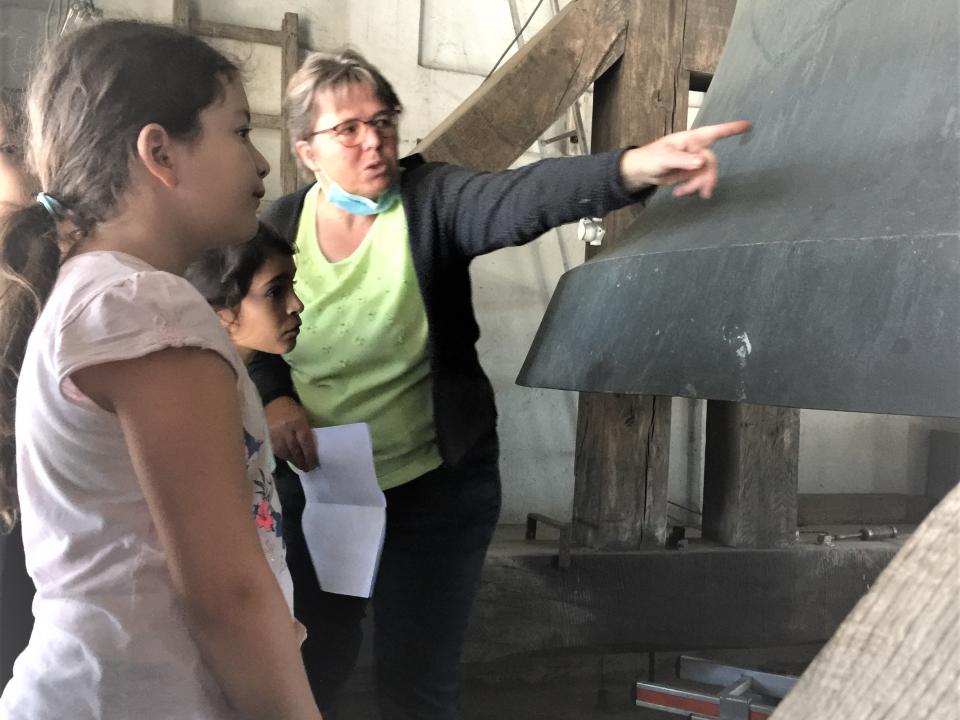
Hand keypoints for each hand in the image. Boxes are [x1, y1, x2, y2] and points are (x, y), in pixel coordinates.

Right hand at [264, 396, 318, 470]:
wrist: (274, 400)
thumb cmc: (292, 409)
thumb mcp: (303, 417)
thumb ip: (306, 431)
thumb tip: (310, 450)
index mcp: (298, 422)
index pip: (306, 442)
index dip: (310, 455)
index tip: (315, 464)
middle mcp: (286, 429)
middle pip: (295, 449)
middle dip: (302, 461)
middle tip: (308, 469)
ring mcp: (275, 433)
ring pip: (285, 452)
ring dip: (293, 461)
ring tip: (300, 466)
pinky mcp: (267, 436)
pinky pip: (276, 450)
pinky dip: (283, 456)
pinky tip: (289, 459)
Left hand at [620, 120, 751, 198]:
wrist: (640, 172)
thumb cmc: (650, 158)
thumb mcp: (664, 159)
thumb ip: (683, 160)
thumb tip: (702, 162)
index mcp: (690, 140)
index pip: (714, 132)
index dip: (731, 129)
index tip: (748, 125)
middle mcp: (695, 149)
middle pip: (711, 162)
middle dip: (708, 178)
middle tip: (705, 193)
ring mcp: (693, 162)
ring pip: (706, 174)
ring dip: (697, 186)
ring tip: (681, 193)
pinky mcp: (690, 174)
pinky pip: (698, 182)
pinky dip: (691, 189)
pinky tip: (678, 193)